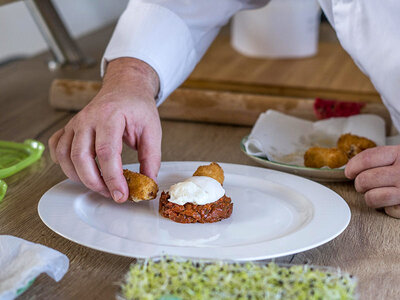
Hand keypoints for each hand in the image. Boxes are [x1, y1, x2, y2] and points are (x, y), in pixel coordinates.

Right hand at [49, 58, 160, 202]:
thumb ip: (151, 158)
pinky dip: (62, 163)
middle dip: (95, 182)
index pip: (107, 152)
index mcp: (110, 116)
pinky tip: (77, 170)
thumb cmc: (137, 107)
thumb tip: (148, 183)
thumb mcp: (152, 130)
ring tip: (99, 185)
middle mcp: (88, 119)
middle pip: (81, 157)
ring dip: (79, 177)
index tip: (122, 195)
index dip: (113, 178)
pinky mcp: (69, 128)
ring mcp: (75, 123)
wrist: (125, 87)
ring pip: (65, 156)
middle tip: (112, 194)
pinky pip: (56, 147)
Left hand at [345, 145, 399, 217]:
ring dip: (370, 198)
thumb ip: (381, 157)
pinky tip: (394, 202)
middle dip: (360, 184)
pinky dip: (388, 209)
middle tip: (364, 185)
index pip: (367, 159)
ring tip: (375, 195)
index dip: (353, 166)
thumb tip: (351, 167)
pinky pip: (389, 211)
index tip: (349, 172)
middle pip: (365, 180)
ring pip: (372, 198)